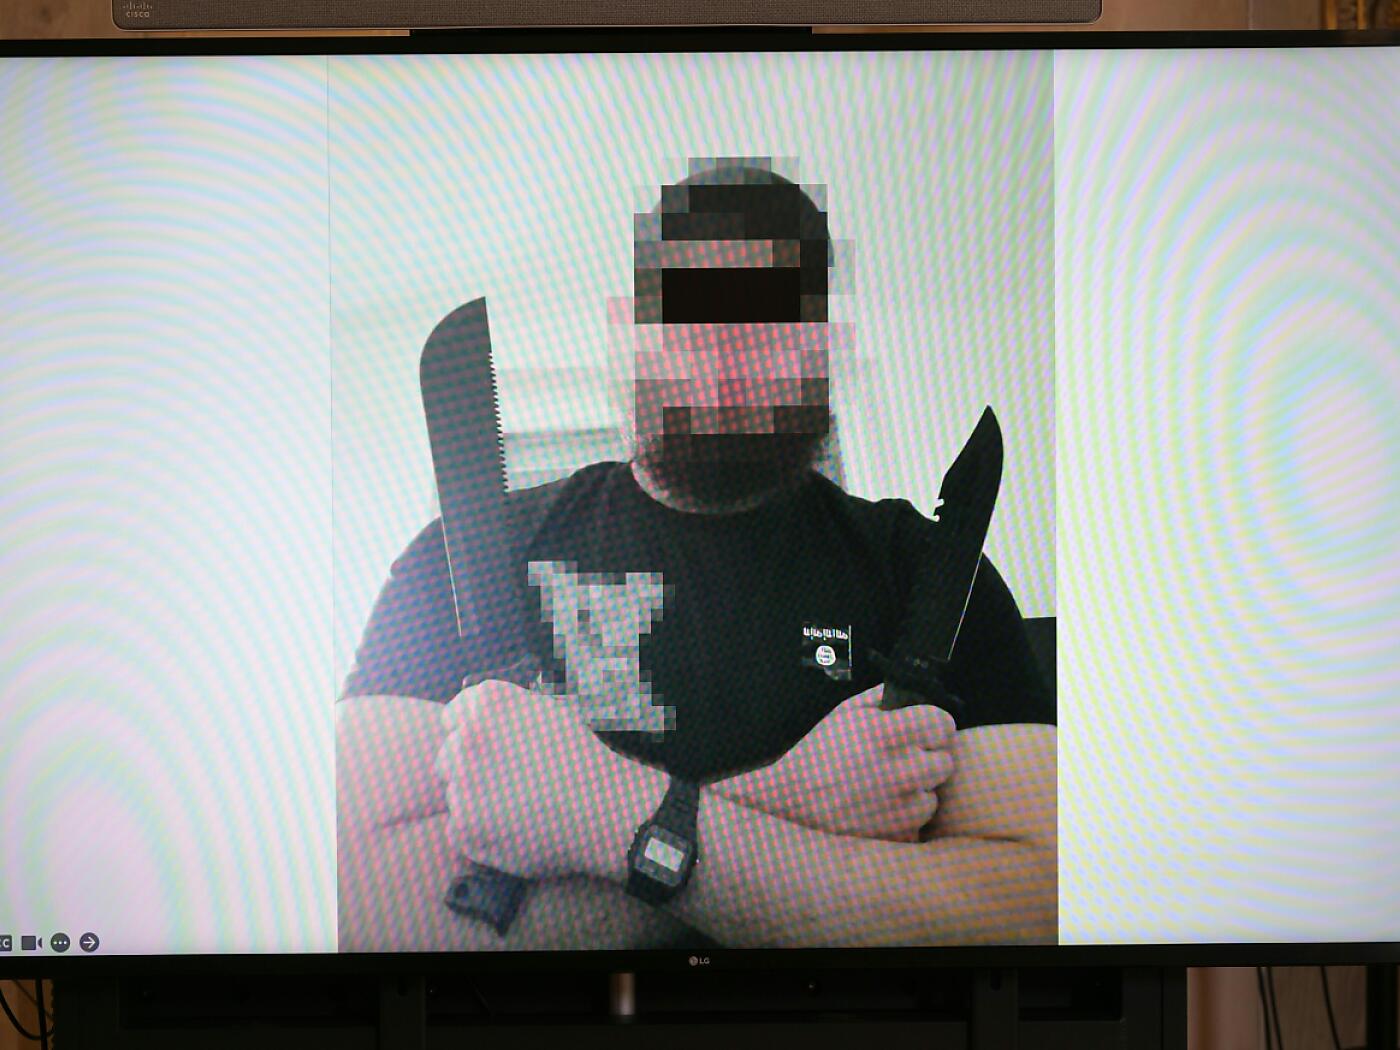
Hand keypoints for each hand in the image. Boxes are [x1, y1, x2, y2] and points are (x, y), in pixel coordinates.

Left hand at [435, 680, 665, 879]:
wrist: (601, 810)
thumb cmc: (581, 760)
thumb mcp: (547, 712)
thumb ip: (505, 712)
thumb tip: (479, 720)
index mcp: (487, 704)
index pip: (453, 716)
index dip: (473, 734)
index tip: (491, 750)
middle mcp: (466, 739)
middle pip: (448, 755)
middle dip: (470, 768)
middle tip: (507, 782)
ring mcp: (461, 784)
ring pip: (455, 793)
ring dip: (475, 800)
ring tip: (516, 806)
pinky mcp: (463, 826)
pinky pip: (458, 828)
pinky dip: (478, 831)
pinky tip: (512, 828)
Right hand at [712, 682, 955, 841]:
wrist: (788, 806)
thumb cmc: (816, 758)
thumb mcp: (842, 715)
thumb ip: (881, 698)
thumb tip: (913, 694)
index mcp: (885, 734)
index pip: (942, 723)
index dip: (933, 727)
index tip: (923, 733)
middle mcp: (898, 771)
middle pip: (945, 762)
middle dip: (927, 760)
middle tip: (902, 764)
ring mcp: (901, 809)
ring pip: (933, 797)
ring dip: (916, 793)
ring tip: (883, 791)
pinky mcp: (899, 837)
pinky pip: (917, 824)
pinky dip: (903, 820)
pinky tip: (878, 812)